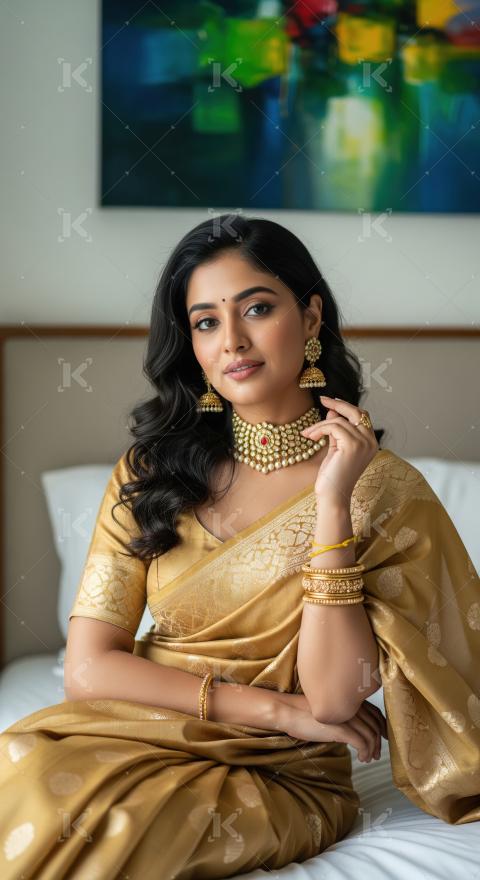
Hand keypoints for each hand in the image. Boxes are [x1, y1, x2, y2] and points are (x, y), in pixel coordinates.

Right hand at [272, 692, 387, 762]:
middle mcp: (351, 705)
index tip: (382, 739)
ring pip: (371, 735)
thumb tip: (352, 730)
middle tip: (375, 754)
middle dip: (378, 742)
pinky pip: (362, 743)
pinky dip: (365, 752)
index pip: (375, 712)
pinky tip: (361, 759)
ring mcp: (347, 716)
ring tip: (367, 759)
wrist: (288, 711)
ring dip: (372, 749)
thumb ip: (343, 715)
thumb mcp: (328, 711)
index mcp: (349, 699)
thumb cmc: (303, 712)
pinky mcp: (341, 729)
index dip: (382, 727)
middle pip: (375, 724)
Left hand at [300, 396, 378, 504]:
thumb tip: (333, 412)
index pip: (362, 416)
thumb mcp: (336, 448)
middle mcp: (371, 441)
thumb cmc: (334, 476)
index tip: (330, 402)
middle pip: (356, 412)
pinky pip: (333, 426)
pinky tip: (310, 437)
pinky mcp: (352, 445)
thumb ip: (337, 430)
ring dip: (320, 425)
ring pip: (339, 421)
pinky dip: (319, 429)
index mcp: (370, 442)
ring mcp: (363, 443)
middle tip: (322, 400)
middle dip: (338, 404)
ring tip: (308, 434)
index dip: (346, 407)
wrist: (333, 495)